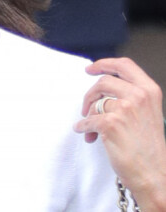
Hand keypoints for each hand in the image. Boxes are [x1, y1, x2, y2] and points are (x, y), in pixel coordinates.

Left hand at [74, 58, 165, 210]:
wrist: (156, 176)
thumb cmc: (149, 148)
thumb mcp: (147, 112)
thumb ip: (131, 96)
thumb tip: (104, 86)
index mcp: (149, 90)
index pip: (124, 64)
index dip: (104, 64)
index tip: (91, 68)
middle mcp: (138, 96)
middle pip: (104, 81)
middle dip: (91, 94)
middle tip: (86, 106)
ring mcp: (124, 108)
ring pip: (95, 102)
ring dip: (89, 115)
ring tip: (92, 129)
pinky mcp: (110, 123)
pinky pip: (88, 120)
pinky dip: (84, 128)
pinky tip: (87, 135)